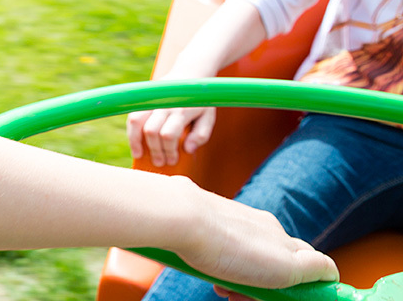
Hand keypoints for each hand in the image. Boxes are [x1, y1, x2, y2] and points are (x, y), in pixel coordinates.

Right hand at [127, 106, 216, 166]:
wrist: (190, 74)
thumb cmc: (200, 101)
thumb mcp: (208, 117)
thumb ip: (200, 135)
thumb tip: (188, 150)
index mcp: (181, 110)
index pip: (168, 135)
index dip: (168, 151)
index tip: (172, 160)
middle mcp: (163, 105)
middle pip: (151, 131)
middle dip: (154, 150)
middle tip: (159, 162)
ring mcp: (151, 100)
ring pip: (136, 121)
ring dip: (135, 140)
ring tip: (138, 154)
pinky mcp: (144, 99)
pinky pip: (132, 115)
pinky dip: (131, 130)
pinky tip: (134, 142)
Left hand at [175, 181, 338, 290]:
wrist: (179, 217)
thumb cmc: (225, 246)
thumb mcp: (285, 266)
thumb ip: (314, 267)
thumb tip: (330, 272)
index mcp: (283, 239)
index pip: (310, 262)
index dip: (302, 286)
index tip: (285, 298)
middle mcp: (264, 227)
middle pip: (275, 264)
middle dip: (264, 288)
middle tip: (242, 298)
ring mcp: (237, 221)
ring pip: (247, 258)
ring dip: (239, 280)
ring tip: (222, 289)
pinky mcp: (210, 218)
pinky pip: (222, 246)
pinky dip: (219, 264)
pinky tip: (206, 271)